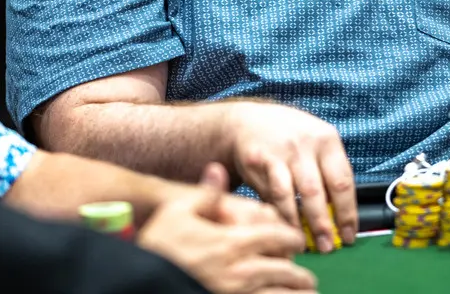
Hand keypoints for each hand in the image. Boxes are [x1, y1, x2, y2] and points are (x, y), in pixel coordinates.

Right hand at [137, 166, 316, 293]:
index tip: (298, 241)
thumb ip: (205, 194)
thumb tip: (217, 169)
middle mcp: (240, 271)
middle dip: (301, 275)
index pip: (277, 237)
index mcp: (232, 242)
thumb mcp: (177, 213)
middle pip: (286, 271)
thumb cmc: (159, 246)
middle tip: (308, 278)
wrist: (141, 280)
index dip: (293, 238)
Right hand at [224, 101, 356, 251]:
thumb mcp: (315, 142)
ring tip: (302, 242)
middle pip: (317, 192)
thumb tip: (340, 215)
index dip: (347, 213)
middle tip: (326, 246)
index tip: (348, 235)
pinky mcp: (257, 161)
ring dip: (297, 224)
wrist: (248, 120)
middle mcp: (305, 144)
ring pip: (290, 196)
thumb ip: (328, 172)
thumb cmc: (289, 137)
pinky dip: (276, 213)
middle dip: (322, 225)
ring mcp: (279, 152)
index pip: (343, 181)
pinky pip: (268, 194)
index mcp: (327, 140)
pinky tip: (281, 225)